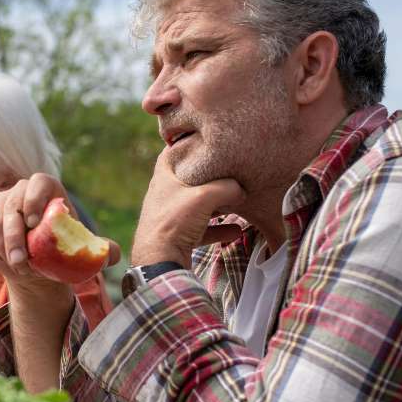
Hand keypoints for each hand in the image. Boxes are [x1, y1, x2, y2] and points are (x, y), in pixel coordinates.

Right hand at [0, 173, 120, 294]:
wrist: (36, 263)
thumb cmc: (60, 250)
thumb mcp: (81, 249)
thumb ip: (101, 249)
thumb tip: (113, 253)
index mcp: (46, 188)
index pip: (38, 182)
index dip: (34, 199)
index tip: (36, 224)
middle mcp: (19, 190)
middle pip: (11, 205)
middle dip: (15, 236)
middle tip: (23, 261)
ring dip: (3, 247)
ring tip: (18, 267)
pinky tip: (4, 263)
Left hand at [130, 150, 245, 266]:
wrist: (159, 261)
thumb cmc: (175, 222)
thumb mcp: (205, 196)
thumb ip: (227, 187)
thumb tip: (242, 189)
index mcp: (164, 176)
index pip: (174, 151)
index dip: (188, 143)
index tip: (207, 139)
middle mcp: (165, 194)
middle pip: (190, 178)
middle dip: (210, 177)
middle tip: (230, 172)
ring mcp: (171, 216)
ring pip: (197, 205)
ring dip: (217, 205)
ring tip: (237, 203)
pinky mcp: (178, 236)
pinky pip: (202, 229)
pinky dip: (218, 230)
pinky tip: (236, 232)